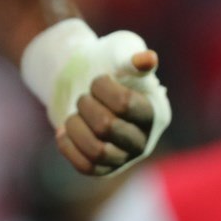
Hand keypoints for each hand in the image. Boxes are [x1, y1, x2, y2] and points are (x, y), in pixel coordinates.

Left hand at [51, 32, 170, 176]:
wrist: (79, 79)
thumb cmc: (105, 62)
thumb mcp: (119, 51)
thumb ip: (132, 57)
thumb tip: (148, 59)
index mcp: (155, 112)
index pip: (124, 104)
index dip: (102, 88)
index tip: (98, 79)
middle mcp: (144, 140)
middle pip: (106, 128)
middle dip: (86, 105)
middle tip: (84, 96)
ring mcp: (124, 158)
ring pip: (96, 152)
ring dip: (76, 126)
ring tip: (74, 113)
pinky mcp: (103, 169)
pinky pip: (84, 166)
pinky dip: (68, 145)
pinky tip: (64, 130)